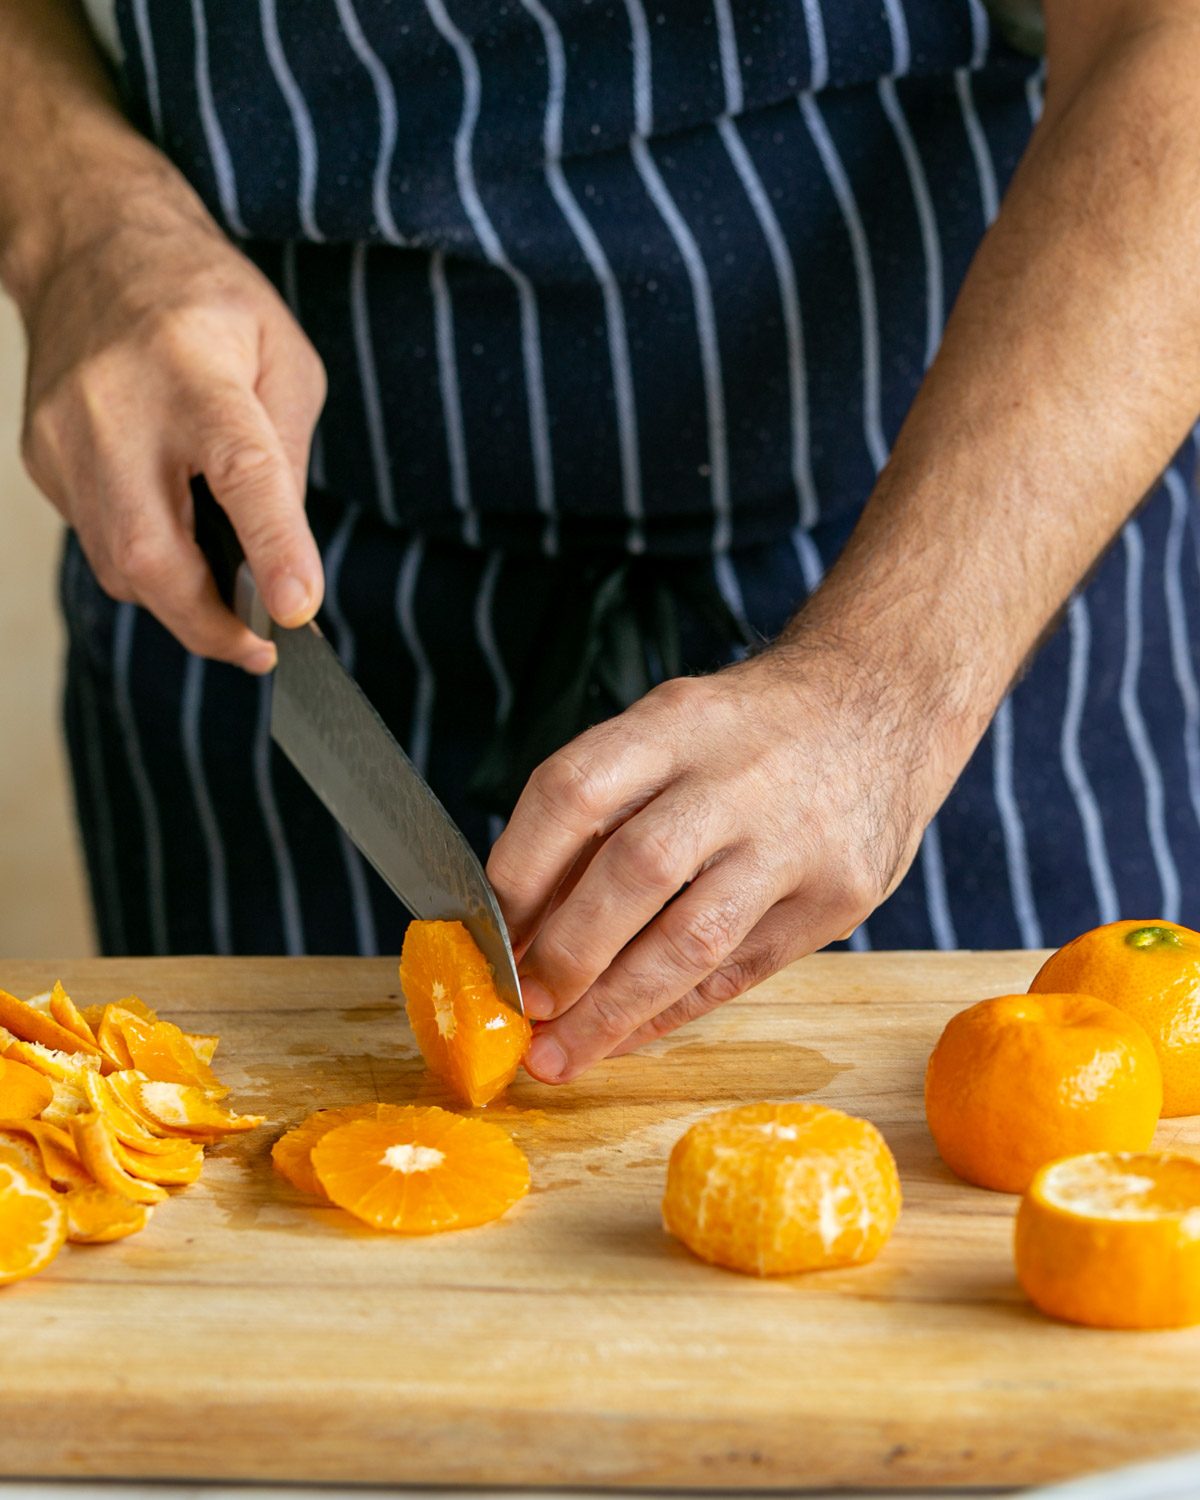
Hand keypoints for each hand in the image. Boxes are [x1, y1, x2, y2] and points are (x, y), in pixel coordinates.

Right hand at [15, 176, 325, 670]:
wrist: (91, 249)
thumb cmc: (205, 303)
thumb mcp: (285, 360)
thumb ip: (289, 461)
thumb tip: (283, 563)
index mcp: (195, 371)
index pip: (238, 471)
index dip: (270, 549)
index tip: (295, 612)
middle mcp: (117, 408)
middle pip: (152, 552)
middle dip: (210, 623)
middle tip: (260, 648)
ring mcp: (63, 439)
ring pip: (120, 566)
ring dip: (182, 600)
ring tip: (229, 594)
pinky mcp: (40, 463)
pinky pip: (98, 543)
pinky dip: (147, 561)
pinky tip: (176, 532)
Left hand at [487, 631, 947, 1082]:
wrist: (884, 704)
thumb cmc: (748, 732)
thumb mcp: (672, 728)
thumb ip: (605, 813)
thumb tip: (525, 925)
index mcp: (677, 721)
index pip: (574, 790)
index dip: (518, 870)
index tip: (487, 932)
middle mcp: (738, 778)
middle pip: (634, 871)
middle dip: (566, 953)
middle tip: (522, 1006)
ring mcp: (795, 842)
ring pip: (691, 940)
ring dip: (613, 1010)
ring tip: (559, 1055)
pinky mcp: (838, 897)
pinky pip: (739, 972)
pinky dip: (672, 1011)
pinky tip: (627, 1034)